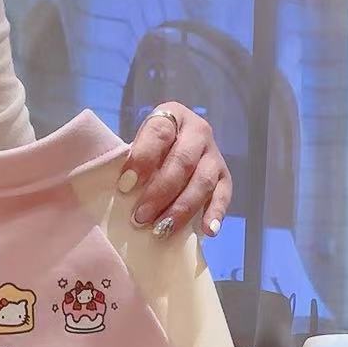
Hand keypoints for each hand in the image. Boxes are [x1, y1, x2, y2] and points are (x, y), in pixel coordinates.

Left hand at [118, 102, 232, 239]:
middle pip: (182, 162)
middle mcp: (198, 131)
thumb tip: (123, 192)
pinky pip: (223, 195)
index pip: (159, 133)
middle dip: (159, 193)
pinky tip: (207, 231)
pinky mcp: (224, 176)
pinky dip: (216, 213)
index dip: (142, 159)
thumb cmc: (150, 150)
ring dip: (181, 209)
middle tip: (140, 218)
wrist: (177, 147)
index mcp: (172, 116)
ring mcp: (214, 154)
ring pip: (202, 182)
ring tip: (162, 230)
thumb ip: (133, 160)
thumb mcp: (139, 144)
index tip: (124, 186)